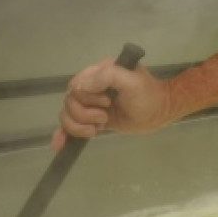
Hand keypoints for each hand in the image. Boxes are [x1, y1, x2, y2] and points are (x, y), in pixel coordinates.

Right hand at [51, 57, 172, 151]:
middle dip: (84, 113)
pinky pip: (71, 125)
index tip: (107, 102)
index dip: (87, 97)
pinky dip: (63, 134)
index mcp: (99, 72)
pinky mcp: (93, 119)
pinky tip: (58, 144)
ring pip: (68, 114)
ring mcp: (91, 104)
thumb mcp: (132, 81)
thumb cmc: (147, 96)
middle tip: (105, 116)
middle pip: (70, 102)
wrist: (159, 113)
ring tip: (97, 129)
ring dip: (79, 125)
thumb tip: (82, 87)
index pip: (76, 84)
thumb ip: (109, 76)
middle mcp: (92, 86)